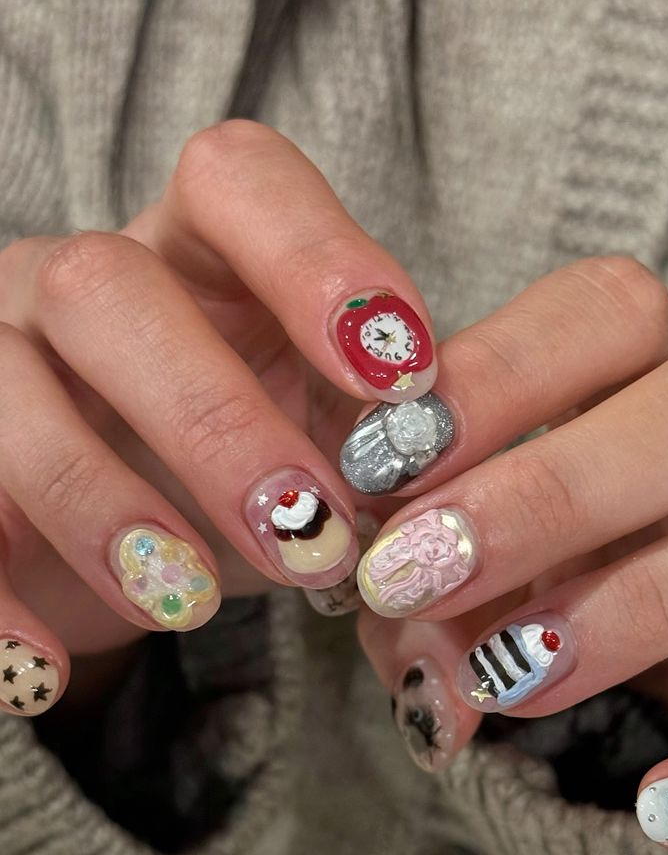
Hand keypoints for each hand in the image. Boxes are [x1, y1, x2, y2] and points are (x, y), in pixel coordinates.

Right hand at [0, 120, 434, 715]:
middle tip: (310, 536)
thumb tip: (438, 488)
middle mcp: (73, 284)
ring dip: (107, 510)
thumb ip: (374, 443)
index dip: (319, 259)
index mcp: (191, 251)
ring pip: (8, 396)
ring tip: (189, 602)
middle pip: (108, 290)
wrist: (121, 534)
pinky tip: (44, 674)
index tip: (401, 377)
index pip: (237, 180)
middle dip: (216, 420)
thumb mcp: (317, 441)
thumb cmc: (240, 474)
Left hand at [354, 256, 667, 848]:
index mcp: (653, 373)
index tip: (376, 462)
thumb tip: (393, 622)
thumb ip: (437, 560)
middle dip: (546, 492)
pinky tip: (659, 805)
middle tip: (411, 572)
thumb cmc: (563, 562)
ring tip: (499, 683)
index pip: (605, 312)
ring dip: (619, 614)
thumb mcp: (496, 545)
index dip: (493, 373)